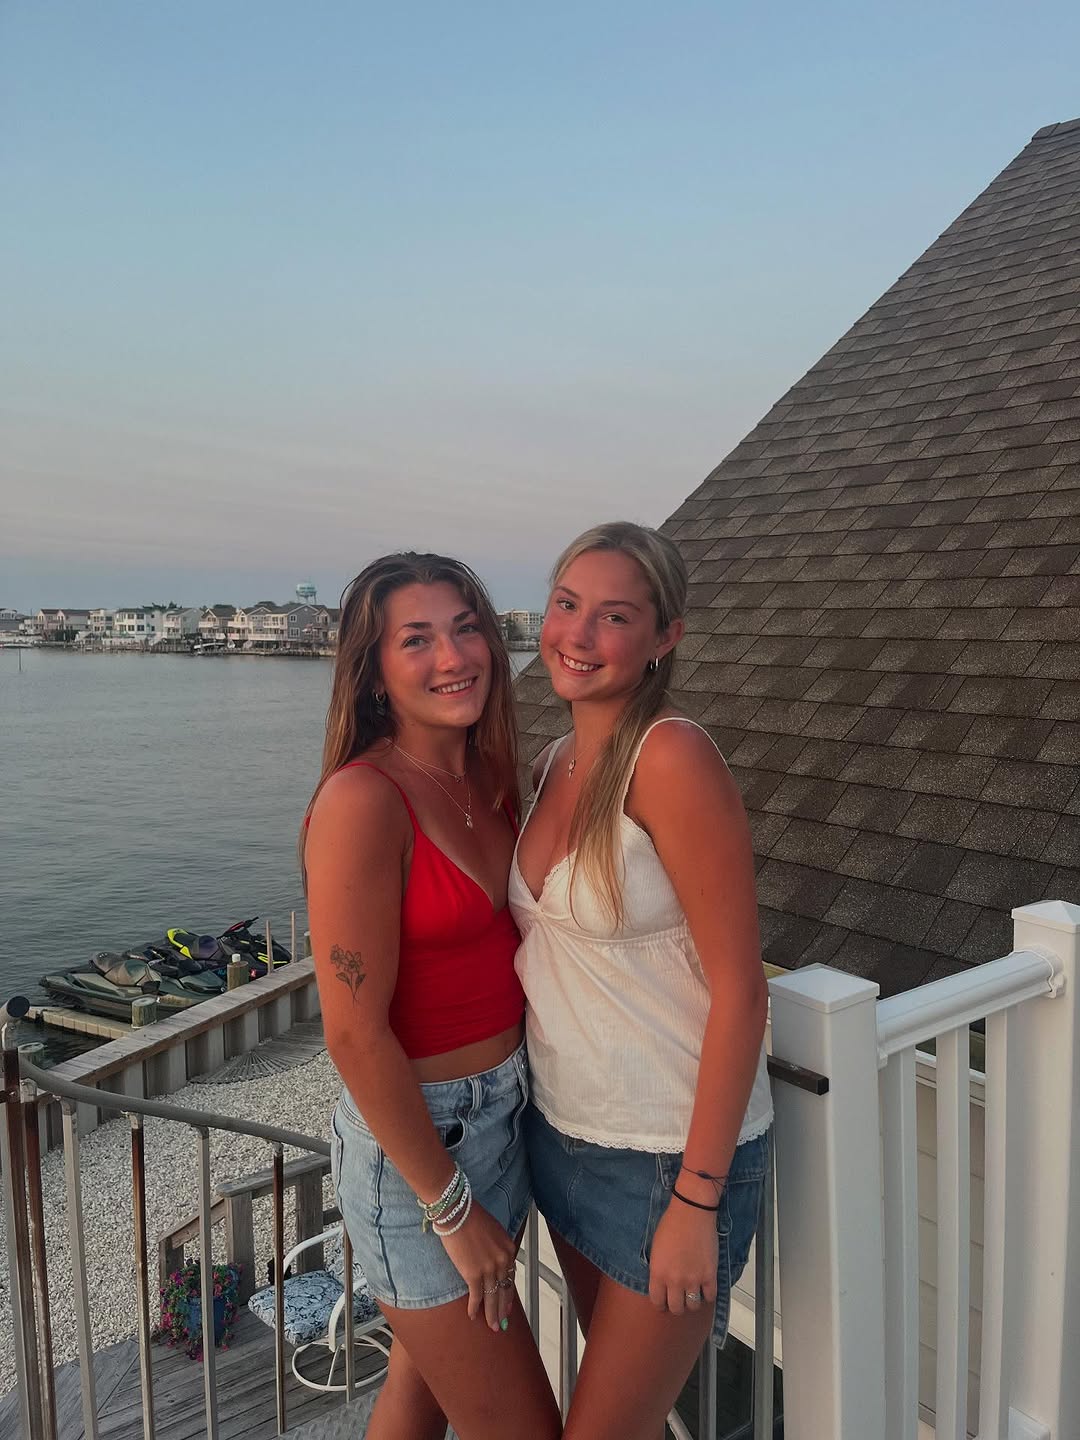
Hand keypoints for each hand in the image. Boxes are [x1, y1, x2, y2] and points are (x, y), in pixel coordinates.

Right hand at [437, 1201, 517, 1331]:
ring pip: (493, 1298)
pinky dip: (474, 1307)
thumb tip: (492, 1261)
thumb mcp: (493, 1231)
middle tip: (503, 1324)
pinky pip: (476, 1296)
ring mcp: (489, 1269)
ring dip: (492, 1315)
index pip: (510, 1277)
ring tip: (493, 1327)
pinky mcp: (473, 1274)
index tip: (508, 1305)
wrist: (457, 1212)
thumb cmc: (471, 1217)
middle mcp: (502, 1261)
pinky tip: (472, 1316)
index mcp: (509, 1249)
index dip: (508, 1293)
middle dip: (503, 1309)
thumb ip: (496, 1248)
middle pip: (504, 1291)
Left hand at [647, 1194, 717, 1317]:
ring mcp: (693, 1279)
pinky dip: (708, 1295)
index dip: (661, 1304)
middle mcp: (674, 1281)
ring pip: (693, 1306)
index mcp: (658, 1273)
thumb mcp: (655, 1249)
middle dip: (677, 1306)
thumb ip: (658, 1269)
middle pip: (676, 1308)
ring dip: (692, 1302)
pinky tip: (705, 1288)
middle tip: (679, 1299)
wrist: (691, 1212)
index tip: (664, 1302)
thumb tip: (662, 1282)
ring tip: (693, 1294)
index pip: (657, 1302)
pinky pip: (710, 1297)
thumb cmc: (671, 1224)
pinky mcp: (710, 1275)